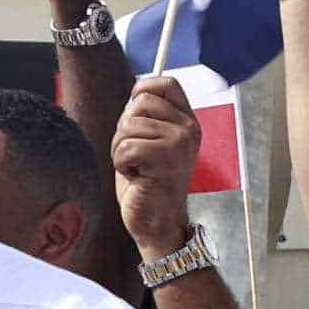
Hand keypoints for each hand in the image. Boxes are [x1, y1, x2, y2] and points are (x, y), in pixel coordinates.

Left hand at [112, 78, 203, 253]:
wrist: (157, 223)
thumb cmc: (148, 185)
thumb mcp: (151, 143)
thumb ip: (147, 118)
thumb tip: (135, 93)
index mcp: (187, 122)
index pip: (166, 84)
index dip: (143, 90)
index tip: (133, 113)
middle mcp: (188, 129)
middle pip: (140, 101)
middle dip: (125, 127)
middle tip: (135, 153)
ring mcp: (179, 142)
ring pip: (129, 125)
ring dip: (121, 149)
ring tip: (136, 167)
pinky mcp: (166, 158)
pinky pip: (126, 146)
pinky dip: (121, 163)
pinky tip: (135, 176)